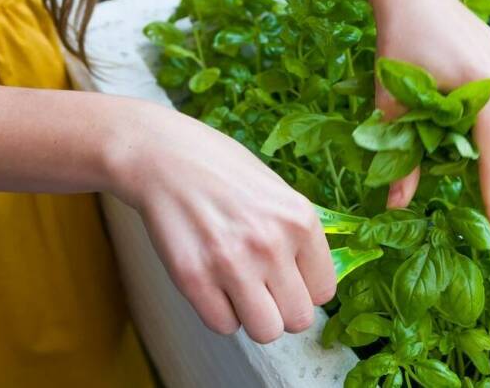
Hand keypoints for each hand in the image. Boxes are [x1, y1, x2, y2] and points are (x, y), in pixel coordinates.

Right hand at [105, 102, 335, 342]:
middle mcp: (271, 244)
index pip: (324, 292)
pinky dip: (220, 312)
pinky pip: (223, 326)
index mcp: (300, 221)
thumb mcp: (279, 193)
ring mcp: (232, 264)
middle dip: (282, 309)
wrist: (164, 158)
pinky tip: (213, 283)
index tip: (289, 279)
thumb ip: (299, 237)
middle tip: (265, 288)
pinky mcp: (193, 278)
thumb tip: (313, 282)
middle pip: (299, 319)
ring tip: (240, 289)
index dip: (305, 289)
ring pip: (265, 332)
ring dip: (254, 317)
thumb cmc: (224, 172)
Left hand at [366, 0, 489, 251]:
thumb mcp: (393, 100)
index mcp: (484, 88)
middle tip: (479, 220)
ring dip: (486, 154)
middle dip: (489, 183)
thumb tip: (396, 205)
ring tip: (461, 172)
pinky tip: (464, 138)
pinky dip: (486, 132)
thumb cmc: (397, 38)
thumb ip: (400, 155)